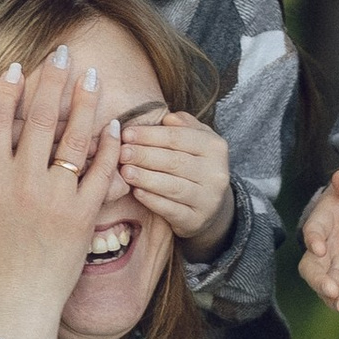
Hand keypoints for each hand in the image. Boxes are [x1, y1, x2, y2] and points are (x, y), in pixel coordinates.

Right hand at [0, 50, 116, 338]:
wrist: (13, 307)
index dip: (7, 90)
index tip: (17, 67)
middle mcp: (23, 184)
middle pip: (39, 119)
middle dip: (51, 79)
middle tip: (62, 52)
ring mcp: (56, 199)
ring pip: (74, 138)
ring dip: (84, 102)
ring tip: (92, 75)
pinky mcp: (84, 216)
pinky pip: (100, 173)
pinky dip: (109, 146)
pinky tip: (114, 123)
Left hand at [119, 111, 229, 253]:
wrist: (209, 206)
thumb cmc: (194, 165)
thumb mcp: (196, 140)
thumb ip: (183, 125)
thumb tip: (167, 118)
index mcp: (215, 147)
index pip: (179, 137)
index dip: (150, 135)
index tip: (126, 133)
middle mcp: (216, 173)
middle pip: (174, 161)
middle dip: (144, 155)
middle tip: (121, 152)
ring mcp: (208, 199)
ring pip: (173, 186)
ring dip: (145, 178)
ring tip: (124, 171)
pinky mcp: (197, 220)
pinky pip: (171, 209)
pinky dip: (152, 200)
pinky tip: (136, 192)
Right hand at [300, 168, 338, 320]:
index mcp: (324, 221)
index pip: (313, 231)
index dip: (313, 239)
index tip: (319, 247)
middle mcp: (324, 247)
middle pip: (312, 268)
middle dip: (320, 281)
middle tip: (332, 290)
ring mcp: (336, 266)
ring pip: (327, 288)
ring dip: (334, 300)